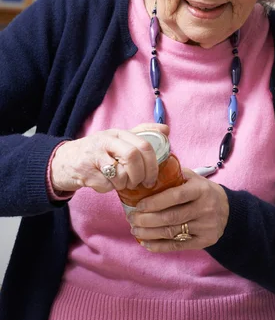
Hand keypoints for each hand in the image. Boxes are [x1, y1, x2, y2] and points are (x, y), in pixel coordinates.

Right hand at [50, 123, 168, 193]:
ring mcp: (94, 156)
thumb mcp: (118, 138)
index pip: (144, 144)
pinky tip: (106, 184)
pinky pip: (106, 186)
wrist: (64, 161)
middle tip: (140, 184)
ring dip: (125, 184)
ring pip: (120, 174)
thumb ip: (142, 133)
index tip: (153, 177)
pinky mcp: (85, 172)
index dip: (153, 163)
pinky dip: (110, 189)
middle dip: (140, 175)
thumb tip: (166, 130)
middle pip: (133, 157)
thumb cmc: (97, 151)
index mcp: (118, 133)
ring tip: (121, 183)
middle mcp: (106, 141)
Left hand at [128, 168, 229, 250]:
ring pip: (172, 232)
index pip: (176, 196)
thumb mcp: (194, 178)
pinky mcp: (205, 241)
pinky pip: (178, 246)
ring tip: (135, 230)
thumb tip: (147, 174)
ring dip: (149, 233)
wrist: (228, 210)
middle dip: (147, 219)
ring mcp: (205, 226)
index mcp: (201, 189)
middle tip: (131, 219)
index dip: (155, 202)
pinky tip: (146, 243)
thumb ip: (174, 175)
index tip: (138, 205)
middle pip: (171, 217)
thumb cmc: (203, 191)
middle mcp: (204, 208)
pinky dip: (159, 246)